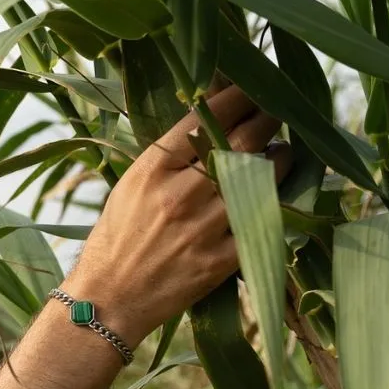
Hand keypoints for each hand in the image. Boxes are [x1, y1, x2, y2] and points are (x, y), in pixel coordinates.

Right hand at [65, 87, 292, 348]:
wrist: (109, 300)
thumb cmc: (116, 240)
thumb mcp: (131, 186)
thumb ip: (169, 155)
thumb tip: (209, 118)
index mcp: (153, 169)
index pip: (207, 115)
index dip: (239, 95)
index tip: (252, 88)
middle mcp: (181, 194)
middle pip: (243, 140)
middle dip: (268, 118)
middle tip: (276, 113)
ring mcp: (204, 227)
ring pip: (262, 177)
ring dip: (279, 159)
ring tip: (278, 153)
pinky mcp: (222, 259)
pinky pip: (264, 221)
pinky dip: (275, 203)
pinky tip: (274, 196)